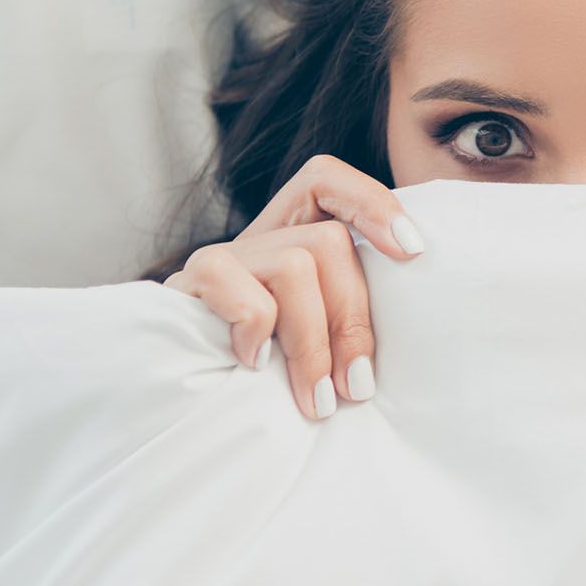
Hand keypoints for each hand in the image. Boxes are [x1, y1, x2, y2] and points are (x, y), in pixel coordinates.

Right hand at [161, 154, 425, 419]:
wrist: (174, 405)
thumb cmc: (264, 381)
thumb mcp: (315, 344)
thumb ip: (346, 320)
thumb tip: (396, 339)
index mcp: (290, 240)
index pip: (325, 180)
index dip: (371, 203)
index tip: (411, 252)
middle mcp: (256, 240)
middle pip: (327, 242)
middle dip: (351, 320)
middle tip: (354, 388)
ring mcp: (220, 259)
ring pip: (294, 265)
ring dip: (311, 343)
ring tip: (314, 399)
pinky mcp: (186, 286)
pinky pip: (240, 289)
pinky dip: (257, 331)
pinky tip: (254, 366)